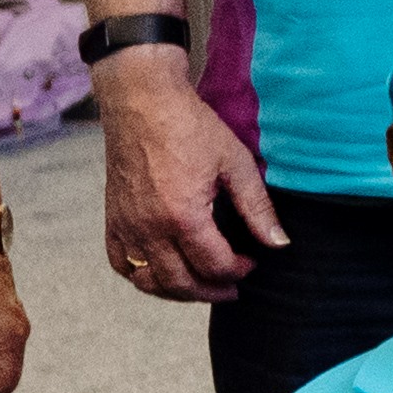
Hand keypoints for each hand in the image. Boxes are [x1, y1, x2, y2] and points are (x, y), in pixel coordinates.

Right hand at [95, 46, 285, 301]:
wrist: (141, 102)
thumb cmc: (189, 126)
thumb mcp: (235, 162)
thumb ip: (257, 208)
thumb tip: (279, 243)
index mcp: (183, 215)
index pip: (214, 265)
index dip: (239, 271)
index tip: (252, 262)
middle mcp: (149, 228)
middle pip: (180, 283)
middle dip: (211, 291)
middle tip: (231, 287)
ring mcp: (126, 226)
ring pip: (148, 282)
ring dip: (177, 291)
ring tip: (201, 284)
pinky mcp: (112, 219)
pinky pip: (121, 264)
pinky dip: (141, 276)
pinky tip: (162, 270)